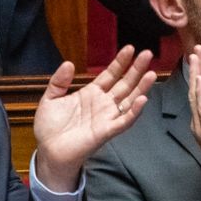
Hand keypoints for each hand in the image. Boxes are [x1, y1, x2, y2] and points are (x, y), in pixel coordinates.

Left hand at [31, 46, 155, 189]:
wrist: (48, 152)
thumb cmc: (50, 128)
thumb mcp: (50, 99)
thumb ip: (59, 81)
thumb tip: (69, 63)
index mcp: (91, 93)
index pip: (110, 74)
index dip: (120, 62)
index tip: (130, 48)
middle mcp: (103, 104)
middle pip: (124, 84)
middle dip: (136, 69)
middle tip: (147, 54)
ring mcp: (106, 117)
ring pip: (129, 100)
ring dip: (141, 87)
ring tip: (152, 73)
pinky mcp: (106, 131)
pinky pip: (123, 121)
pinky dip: (134, 111)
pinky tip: (142, 99)